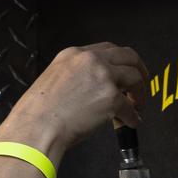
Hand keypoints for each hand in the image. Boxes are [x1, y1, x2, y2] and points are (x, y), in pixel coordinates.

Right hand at [0, 43, 147, 159]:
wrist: (35, 128)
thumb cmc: (37, 114)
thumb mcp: (53, 81)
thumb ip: (75, 78)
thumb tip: (92, 91)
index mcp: (72, 54)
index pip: (106, 49)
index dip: (119, 61)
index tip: (124, 71)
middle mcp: (89, 60)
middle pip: (127, 56)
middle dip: (139, 69)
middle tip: (141, 83)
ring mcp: (102, 77)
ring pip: (134, 77)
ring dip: (140, 93)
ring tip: (138, 106)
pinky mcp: (110, 98)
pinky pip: (130, 107)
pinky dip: (133, 116)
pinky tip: (131, 122)